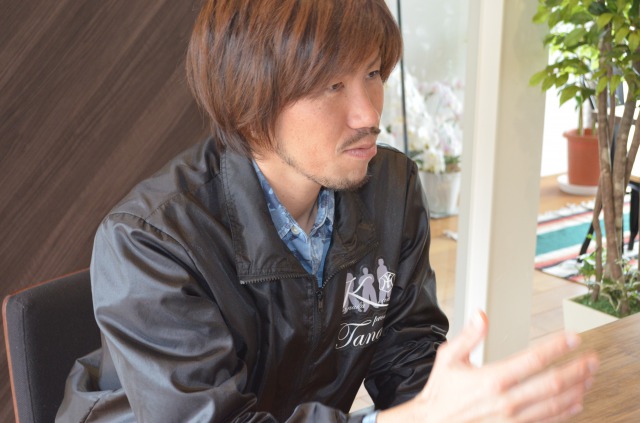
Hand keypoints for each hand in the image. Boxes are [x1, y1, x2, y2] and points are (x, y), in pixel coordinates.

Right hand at [378, 311, 598, 422]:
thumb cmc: (442, 393)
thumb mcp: (448, 358)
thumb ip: (468, 336)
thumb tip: (481, 315)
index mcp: (491, 379)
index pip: (533, 360)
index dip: (557, 347)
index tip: (572, 338)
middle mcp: (506, 401)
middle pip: (552, 384)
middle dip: (576, 369)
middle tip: (591, 358)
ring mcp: (513, 419)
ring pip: (555, 405)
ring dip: (576, 390)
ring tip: (589, 377)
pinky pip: (547, 422)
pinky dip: (566, 413)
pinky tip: (576, 403)